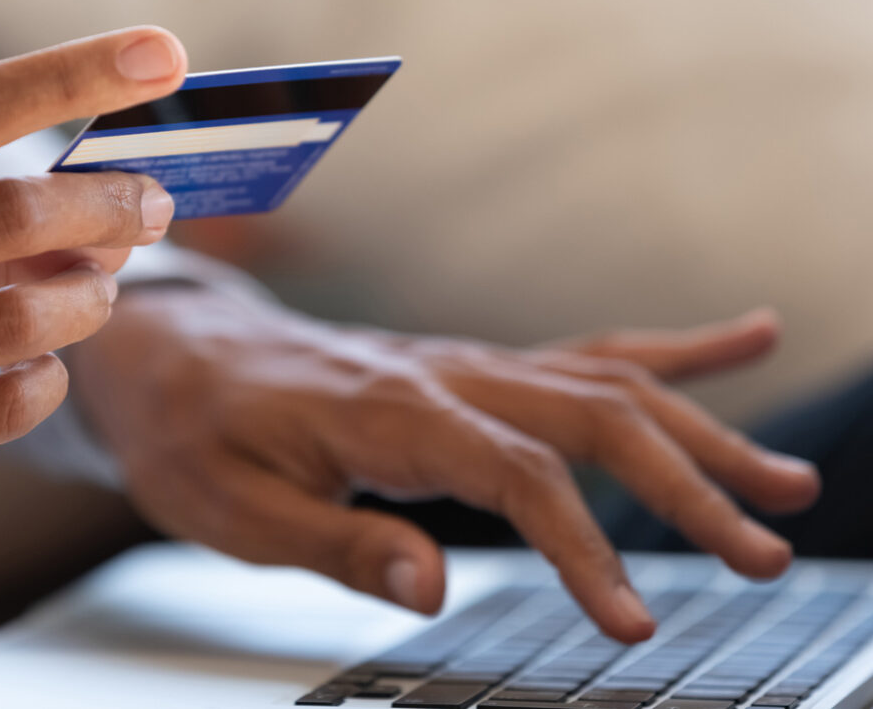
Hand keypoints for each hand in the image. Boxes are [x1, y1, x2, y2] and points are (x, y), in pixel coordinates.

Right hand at [0, 26, 187, 493]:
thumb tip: (121, 211)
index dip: (68, 78)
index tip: (164, 54)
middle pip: (11, 214)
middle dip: (110, 205)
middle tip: (156, 207)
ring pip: (24, 318)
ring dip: (89, 299)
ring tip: (96, 291)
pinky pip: (7, 405)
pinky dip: (48, 380)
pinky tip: (39, 365)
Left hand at [70, 286, 819, 642]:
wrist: (178, 353)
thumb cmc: (197, 430)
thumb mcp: (237, 509)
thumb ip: (338, 543)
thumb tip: (436, 587)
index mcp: (392, 412)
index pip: (517, 477)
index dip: (584, 550)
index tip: (635, 621)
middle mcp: (447, 372)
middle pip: (592, 416)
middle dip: (687, 483)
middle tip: (766, 545)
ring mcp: (466, 361)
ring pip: (608, 381)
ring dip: (703, 427)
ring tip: (784, 479)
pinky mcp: (472, 368)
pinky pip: (584, 353)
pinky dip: (669, 352)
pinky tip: (740, 342)